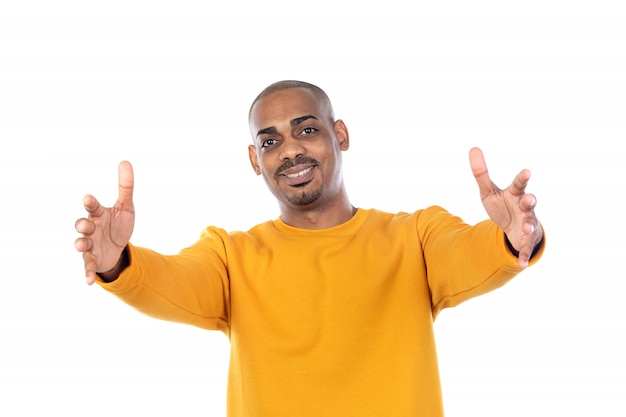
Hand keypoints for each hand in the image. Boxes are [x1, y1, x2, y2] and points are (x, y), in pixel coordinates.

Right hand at [75, 161, 134, 284]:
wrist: (117, 248)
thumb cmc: (118, 224)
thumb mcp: (126, 207)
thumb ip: (125, 187)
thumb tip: (125, 162)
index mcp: (98, 214)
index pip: (93, 206)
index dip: (91, 203)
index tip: (88, 198)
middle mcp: (91, 228)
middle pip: (82, 225)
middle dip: (82, 225)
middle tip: (86, 225)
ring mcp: (90, 245)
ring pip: (81, 244)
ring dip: (80, 245)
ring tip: (81, 246)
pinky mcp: (92, 260)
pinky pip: (88, 267)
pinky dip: (87, 273)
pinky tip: (88, 282)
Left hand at [469, 147, 542, 269]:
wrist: (513, 227)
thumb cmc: (502, 205)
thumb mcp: (488, 190)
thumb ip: (481, 172)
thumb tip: (473, 148)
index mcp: (515, 194)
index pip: (519, 184)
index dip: (523, 178)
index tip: (527, 171)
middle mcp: (525, 207)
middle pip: (530, 202)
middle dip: (531, 200)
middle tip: (530, 198)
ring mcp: (528, 223)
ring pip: (531, 224)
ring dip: (529, 226)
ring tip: (525, 228)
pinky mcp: (525, 240)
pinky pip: (525, 248)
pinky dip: (522, 256)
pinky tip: (520, 264)